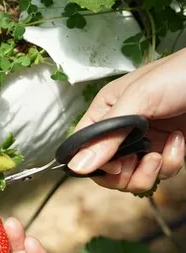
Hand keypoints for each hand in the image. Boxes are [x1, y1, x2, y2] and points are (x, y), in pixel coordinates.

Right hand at [68, 49, 185, 193]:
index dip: (94, 163)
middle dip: (124, 173)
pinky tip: (179, 140)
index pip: (84, 147)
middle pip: (107, 170)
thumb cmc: (180, 75)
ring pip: (132, 178)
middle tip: (141, 160)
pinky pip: (160, 173)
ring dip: (149, 171)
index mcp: (107, 110)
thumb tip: (77, 165)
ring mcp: (145, 142)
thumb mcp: (138, 100)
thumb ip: (107, 134)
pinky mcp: (167, 152)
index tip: (114, 164)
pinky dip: (171, 162)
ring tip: (162, 152)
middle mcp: (122, 129)